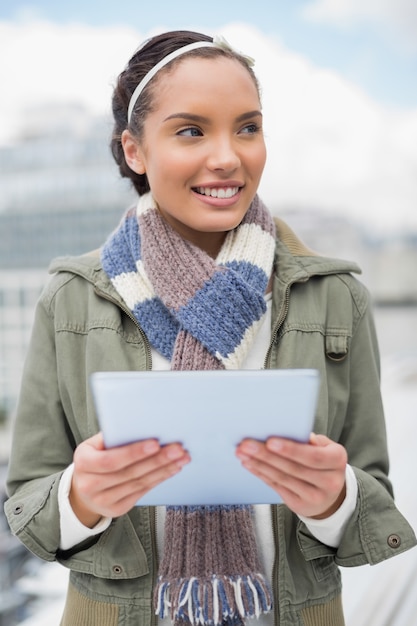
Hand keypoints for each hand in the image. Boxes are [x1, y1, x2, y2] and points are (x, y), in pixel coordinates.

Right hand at [70, 433, 189, 526]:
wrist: (82, 489)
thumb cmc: (93, 458)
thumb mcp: (94, 444)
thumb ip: (112, 436)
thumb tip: (140, 425)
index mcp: (83, 463)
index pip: (111, 460)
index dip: (134, 452)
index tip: (155, 443)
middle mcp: (90, 485)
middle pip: (130, 473)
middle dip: (157, 460)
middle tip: (177, 449)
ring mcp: (103, 500)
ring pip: (139, 483)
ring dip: (164, 469)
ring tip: (181, 458)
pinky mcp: (117, 509)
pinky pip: (142, 492)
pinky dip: (159, 479)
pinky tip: (172, 469)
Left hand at [236, 433, 346, 518]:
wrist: (332, 494)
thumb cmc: (323, 462)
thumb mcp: (325, 448)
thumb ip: (310, 441)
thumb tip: (289, 430)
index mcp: (337, 460)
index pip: (313, 456)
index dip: (291, 449)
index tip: (270, 441)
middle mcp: (330, 481)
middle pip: (294, 468)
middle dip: (267, 455)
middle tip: (247, 444)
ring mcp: (315, 497)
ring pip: (282, 478)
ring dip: (259, 464)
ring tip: (242, 452)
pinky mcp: (300, 505)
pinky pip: (277, 486)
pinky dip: (261, 473)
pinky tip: (249, 463)